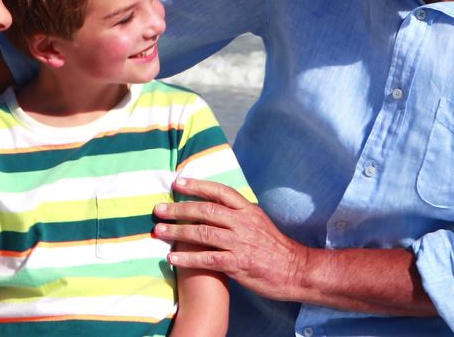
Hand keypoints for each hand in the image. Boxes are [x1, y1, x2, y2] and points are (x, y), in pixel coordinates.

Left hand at [153, 178, 309, 302]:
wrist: (296, 271)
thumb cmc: (276, 248)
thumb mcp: (260, 222)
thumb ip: (239, 213)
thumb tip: (217, 205)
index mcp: (248, 210)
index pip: (219, 191)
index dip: (197, 185)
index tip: (178, 182)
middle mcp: (242, 223)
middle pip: (205, 210)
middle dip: (179, 209)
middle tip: (158, 209)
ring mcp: (240, 243)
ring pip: (202, 233)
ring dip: (177, 232)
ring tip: (158, 231)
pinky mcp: (238, 264)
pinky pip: (207, 258)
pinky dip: (188, 258)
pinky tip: (171, 258)